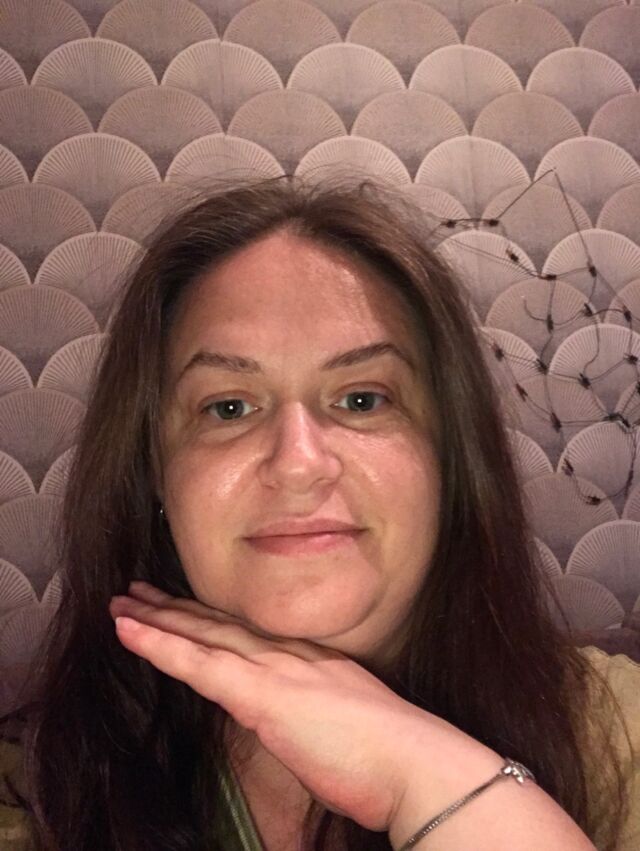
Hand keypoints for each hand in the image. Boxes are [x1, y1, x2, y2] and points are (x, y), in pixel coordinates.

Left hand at [109, 582, 467, 833]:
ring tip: (121, 605)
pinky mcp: (261, 693)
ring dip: (157, 619)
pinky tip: (129, 631)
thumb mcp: (352, 727)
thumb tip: (299, 729)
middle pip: (221, 626)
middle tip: (138, 593)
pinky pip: (197, 663)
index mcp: (313, 663)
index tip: (185, 610)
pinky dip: (159, 645)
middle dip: (176, 610)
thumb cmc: (392, 760)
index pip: (250, 637)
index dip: (213, 620)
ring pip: (203, 636)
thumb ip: (319, 719)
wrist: (416, 763)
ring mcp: (276, 669)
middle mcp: (291, 655)